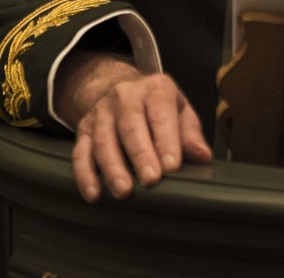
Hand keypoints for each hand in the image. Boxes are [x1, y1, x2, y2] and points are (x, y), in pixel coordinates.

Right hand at [54, 50, 212, 202]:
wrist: (123, 90)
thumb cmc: (157, 107)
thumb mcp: (179, 110)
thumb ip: (190, 133)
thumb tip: (202, 155)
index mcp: (154, 89)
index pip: (161, 113)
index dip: (166, 140)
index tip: (172, 166)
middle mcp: (125, 96)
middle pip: (130, 126)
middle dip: (140, 154)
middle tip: (151, 180)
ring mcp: (101, 112)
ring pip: (104, 140)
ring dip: (113, 167)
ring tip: (123, 191)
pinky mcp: (84, 129)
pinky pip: (80, 152)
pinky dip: (85, 174)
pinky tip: (94, 193)